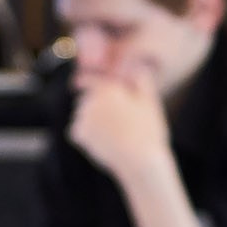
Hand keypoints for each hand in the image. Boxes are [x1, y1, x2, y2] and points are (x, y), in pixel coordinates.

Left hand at [67, 72, 172, 186]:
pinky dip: (85, 136)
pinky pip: (77, 131)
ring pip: (81, 116)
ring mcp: (83, 116)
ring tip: (111, 134)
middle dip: (93, 107)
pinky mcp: (78, 133)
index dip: (83, 80)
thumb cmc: (148, 130)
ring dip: (90, 121)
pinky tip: (101, 141)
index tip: (77, 83)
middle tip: (111, 122)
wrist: (139, 160)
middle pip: (85, 100)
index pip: (88, 79)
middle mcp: (92, 99)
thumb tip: (135, 66)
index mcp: (108, 87)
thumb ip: (141, 79)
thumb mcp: (150, 100)